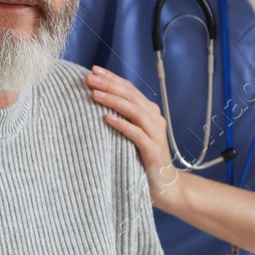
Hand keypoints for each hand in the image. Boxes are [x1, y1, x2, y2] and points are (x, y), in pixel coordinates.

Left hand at [85, 66, 184, 208]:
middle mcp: (154, 119)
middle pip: (130, 96)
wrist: (165, 184)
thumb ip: (122, 118)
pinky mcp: (152, 150)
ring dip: (113, 100)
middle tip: (90, 78)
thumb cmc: (143, 159)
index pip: (129, 89)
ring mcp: (155, 134)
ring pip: (134, 110)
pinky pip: (136, 134)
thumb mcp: (132, 134)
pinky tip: (107, 119)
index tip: (94, 70)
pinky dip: (122, 124)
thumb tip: (98, 101)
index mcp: (149, 112)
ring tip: (94, 94)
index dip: (112, 78)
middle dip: (109, 85)